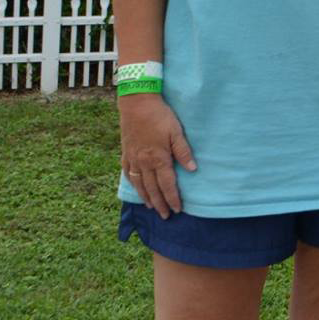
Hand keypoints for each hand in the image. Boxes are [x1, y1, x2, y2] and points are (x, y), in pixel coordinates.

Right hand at [118, 94, 195, 218]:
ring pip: (139, 184)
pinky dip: (133, 183)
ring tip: (152, 207)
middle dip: (160, 203)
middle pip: (152, 189)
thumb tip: (193, 169)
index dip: (172, 198)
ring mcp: (133, 158)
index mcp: (158, 158)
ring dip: (146, 197)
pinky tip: (136, 187)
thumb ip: (184, 151)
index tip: (177, 210)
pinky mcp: (126, 152)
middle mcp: (144, 162)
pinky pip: (128, 173)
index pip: (167, 185)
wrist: (137, 103)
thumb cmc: (160, 116)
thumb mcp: (176, 132)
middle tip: (165, 216)